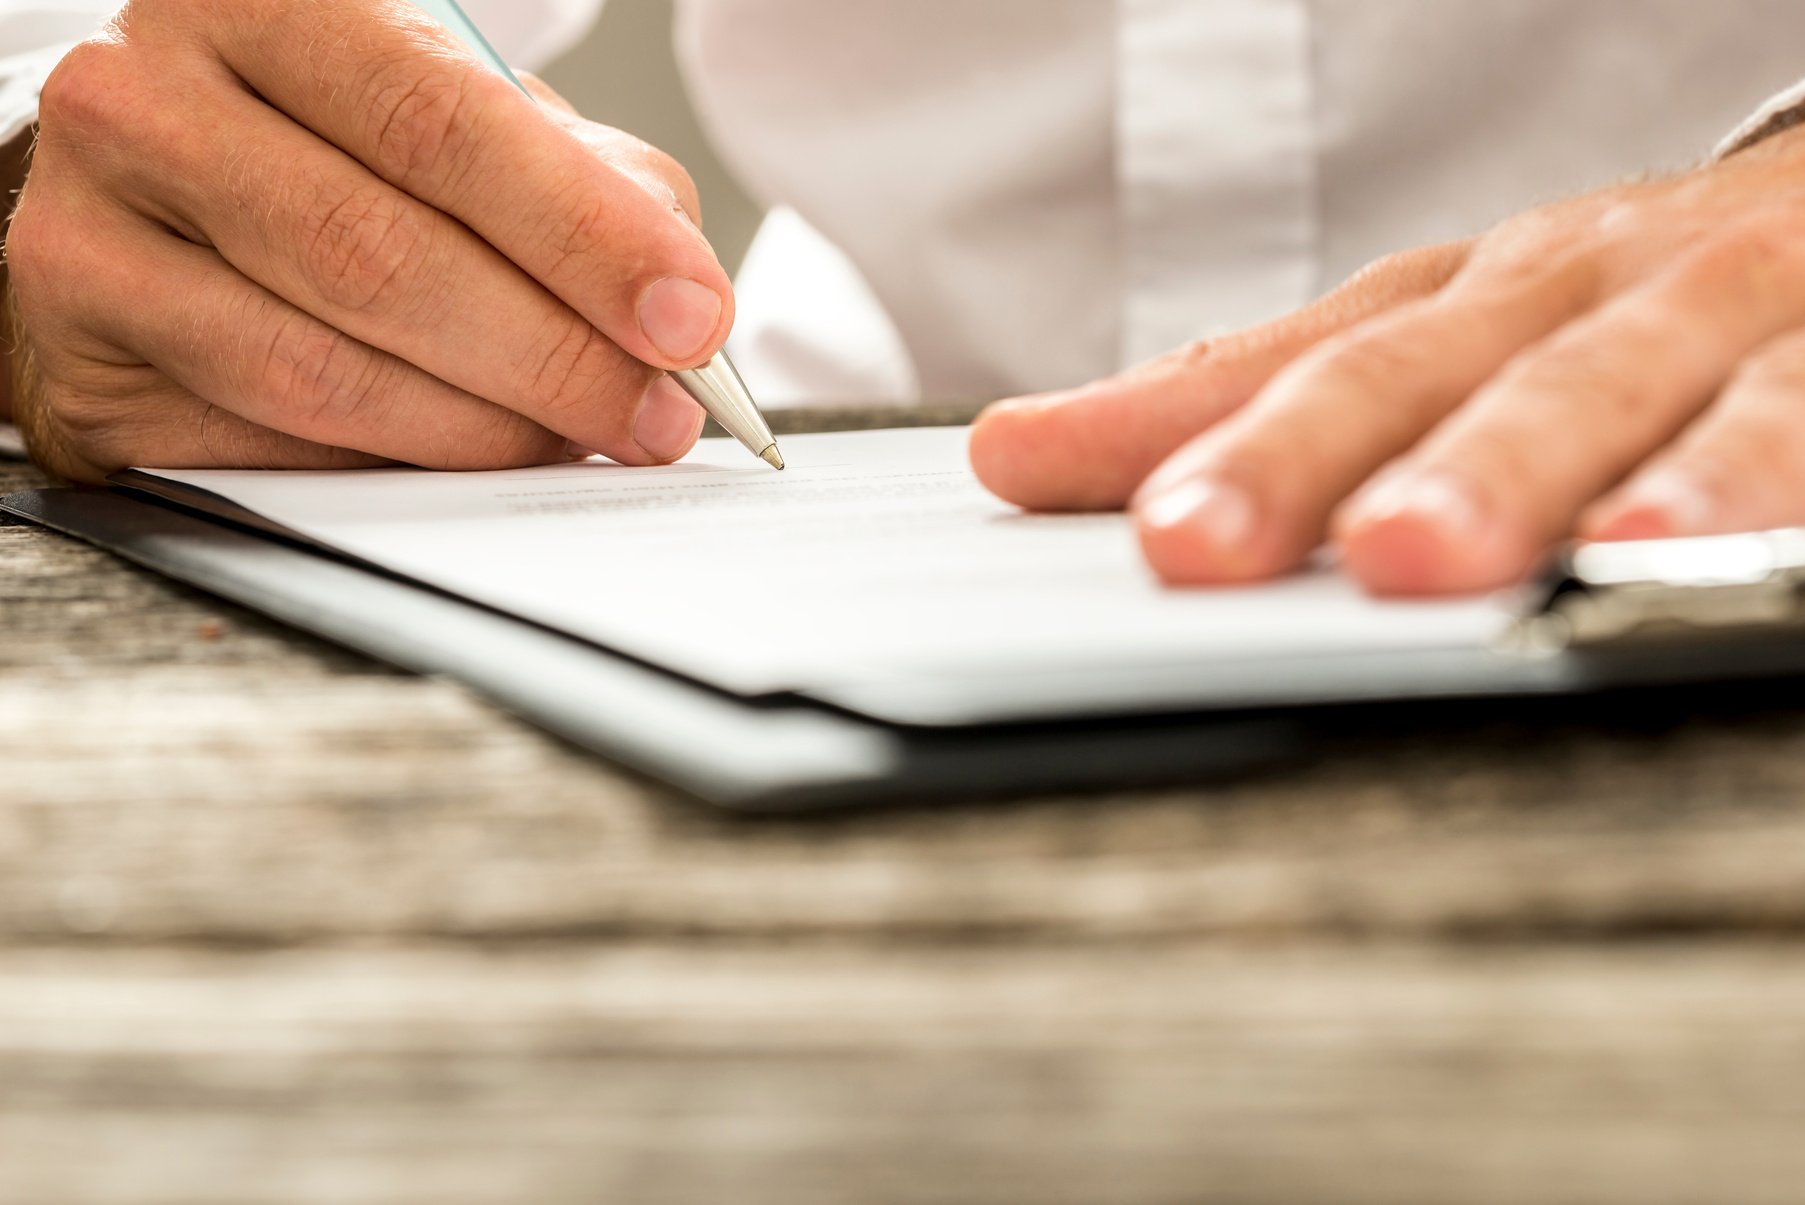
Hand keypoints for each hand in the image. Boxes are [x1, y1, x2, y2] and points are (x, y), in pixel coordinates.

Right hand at [6, 0, 730, 481]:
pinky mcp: (82, 363)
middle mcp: (146, 99)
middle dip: (553, 356)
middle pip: (380, 254)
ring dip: (484, 429)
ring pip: (322, 368)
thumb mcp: (456, 118)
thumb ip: (576, 182)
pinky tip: (467, 460)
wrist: (148, 195)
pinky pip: (269, 444)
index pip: (441, 122)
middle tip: (656, 416)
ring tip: (578, 442)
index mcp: (261, 2)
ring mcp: (90, 234)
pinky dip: (396, 466)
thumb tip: (680, 303)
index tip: (691, 319)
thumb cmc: (331, 149)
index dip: (583, 235)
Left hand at [970, 125, 1804, 595]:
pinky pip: (1781, 422)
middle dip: (1296, 458)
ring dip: (1487, 470)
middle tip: (1190, 542)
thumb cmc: (1646, 300)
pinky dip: (1719, 481)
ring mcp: (1696, 319)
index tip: (1024, 464)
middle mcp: (1560, 295)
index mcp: (1465, 300)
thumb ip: (1269, 397)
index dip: (1158, 417)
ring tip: (1403, 553)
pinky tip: (1647, 547)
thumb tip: (1027, 452)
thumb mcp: (1458, 336)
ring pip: (1583, 393)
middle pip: (1408, 376)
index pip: (1286, 356)